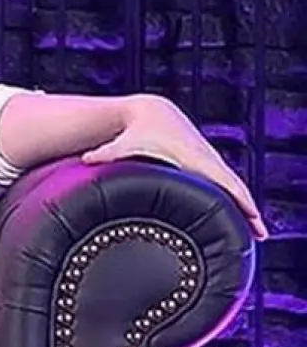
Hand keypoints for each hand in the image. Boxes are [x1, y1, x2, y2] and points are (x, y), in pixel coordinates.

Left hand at [81, 95, 267, 240]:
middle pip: (235, 187)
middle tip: (261, 234)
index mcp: (191, 158)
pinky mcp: (205, 163)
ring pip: (233, 186)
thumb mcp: (125, 142)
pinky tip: (242, 214)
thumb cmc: (138, 131)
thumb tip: (86, 158)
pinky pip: (225, 182)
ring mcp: (208, 161)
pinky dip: (236, 197)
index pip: (221, 180)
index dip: (236, 197)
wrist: (152, 111)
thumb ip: (107, 152)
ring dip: (246, 206)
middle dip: (248, 209)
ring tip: (257, 232)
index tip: (249, 214)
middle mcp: (206, 159)